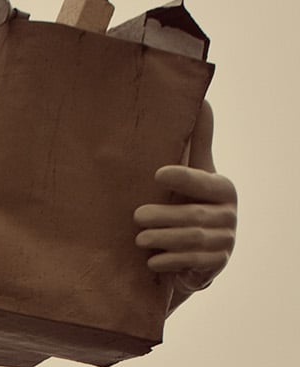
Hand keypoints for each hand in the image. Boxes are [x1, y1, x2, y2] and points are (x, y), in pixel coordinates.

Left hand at [133, 101, 236, 291]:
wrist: (194, 256)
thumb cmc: (189, 206)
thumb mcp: (195, 176)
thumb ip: (198, 143)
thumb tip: (203, 100)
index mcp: (223, 189)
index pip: (203, 182)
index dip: (183, 177)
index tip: (157, 174)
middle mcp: (229, 214)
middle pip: (193, 215)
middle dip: (164, 215)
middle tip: (136, 215)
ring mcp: (225, 241)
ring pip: (191, 239)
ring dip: (163, 238)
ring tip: (139, 238)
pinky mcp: (217, 265)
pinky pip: (192, 262)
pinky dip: (170, 261)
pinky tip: (151, 262)